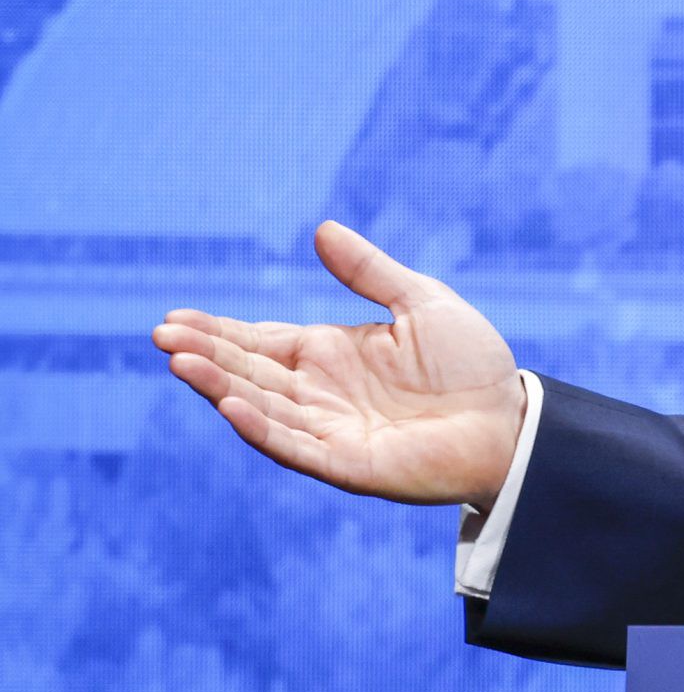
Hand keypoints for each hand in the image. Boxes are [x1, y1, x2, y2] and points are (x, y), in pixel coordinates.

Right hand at [154, 219, 525, 510]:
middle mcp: (319, 392)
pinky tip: (231, 406)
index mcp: (330, 353)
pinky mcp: (348, 462)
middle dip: (205, 354)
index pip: (259, 341)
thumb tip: (321, 229)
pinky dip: (262, 428)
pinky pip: (295, 446)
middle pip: (249, 372)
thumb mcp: (420, 302)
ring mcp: (329, 429)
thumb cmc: (470, 364)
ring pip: (261, 407)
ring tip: (180, 362)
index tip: (174, 317)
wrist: (512, 420)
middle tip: (162, 335)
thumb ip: (369, 272)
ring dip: (220, 387)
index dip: (217, 331)